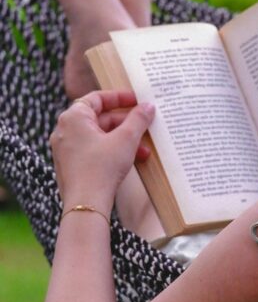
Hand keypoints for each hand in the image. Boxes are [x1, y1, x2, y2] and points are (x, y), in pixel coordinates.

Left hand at [50, 91, 154, 211]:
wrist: (86, 204)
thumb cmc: (101, 168)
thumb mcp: (126, 139)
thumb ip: (138, 119)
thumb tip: (148, 106)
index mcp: (73, 118)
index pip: (97, 98)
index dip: (119, 97)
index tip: (137, 101)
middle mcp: (65, 130)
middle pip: (100, 118)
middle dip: (126, 123)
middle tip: (145, 124)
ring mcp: (66, 149)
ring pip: (99, 136)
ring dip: (123, 140)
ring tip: (144, 149)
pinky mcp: (71, 165)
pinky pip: (94, 150)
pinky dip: (112, 151)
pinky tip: (132, 160)